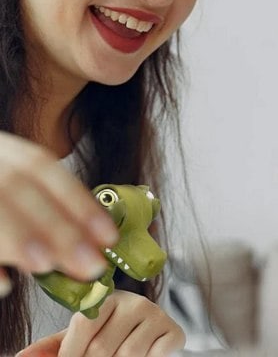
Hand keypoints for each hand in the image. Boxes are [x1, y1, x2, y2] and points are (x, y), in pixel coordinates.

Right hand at [0, 131, 117, 288]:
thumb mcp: (11, 177)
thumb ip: (43, 201)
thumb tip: (90, 238)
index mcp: (1, 150)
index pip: (42, 168)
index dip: (77, 200)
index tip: (109, 234)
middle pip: (16, 188)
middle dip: (58, 227)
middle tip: (91, 263)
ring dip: (19, 237)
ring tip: (46, 265)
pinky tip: (4, 285)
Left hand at [17, 290, 184, 355]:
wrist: (154, 335)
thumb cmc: (112, 336)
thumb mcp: (83, 337)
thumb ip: (54, 346)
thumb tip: (20, 356)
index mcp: (109, 297)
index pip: (83, 325)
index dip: (72, 353)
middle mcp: (135, 301)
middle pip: (102, 349)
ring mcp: (157, 315)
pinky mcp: (173, 331)